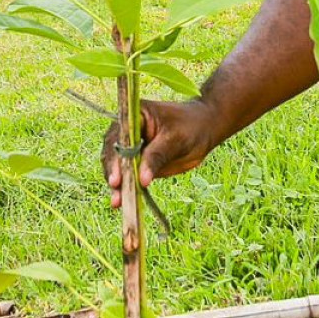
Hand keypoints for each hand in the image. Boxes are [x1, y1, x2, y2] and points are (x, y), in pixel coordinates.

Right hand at [102, 99, 219, 208]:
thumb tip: (141, 179)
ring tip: (118, 202)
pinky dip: (126, 187)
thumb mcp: (175, 139)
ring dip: (117, 184)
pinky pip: (128, 175)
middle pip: (114, 153)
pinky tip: (124, 201)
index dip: (115, 157)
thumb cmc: (191, 127)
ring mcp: (131, 147)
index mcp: (134, 115)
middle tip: (116, 189)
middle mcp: (127, 130)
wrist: (205, 130)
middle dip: (114, 172)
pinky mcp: (137, 161)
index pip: (119, 138)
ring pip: (118, 166)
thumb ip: (157, 157)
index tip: (117, 177)